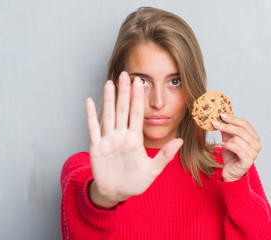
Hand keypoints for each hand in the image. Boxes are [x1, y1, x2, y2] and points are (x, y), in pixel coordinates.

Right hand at [86, 71, 182, 207]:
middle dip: (124, 92)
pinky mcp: (96, 147)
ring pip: (108, 114)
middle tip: (125, 73)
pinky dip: (91, 115)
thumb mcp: (152, 170)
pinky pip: (93, 128)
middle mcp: (121, 135)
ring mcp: (108, 140)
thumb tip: (181, 141)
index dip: (138, 98)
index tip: (140, 82)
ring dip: (108, 99)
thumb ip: (165, 155)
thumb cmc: (135, 182)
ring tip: (109, 82)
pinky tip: (90, 101)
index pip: (137, 114)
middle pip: (123, 109)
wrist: (116, 193)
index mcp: (135, 139)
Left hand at [212, 113, 261, 181]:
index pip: (245, 123)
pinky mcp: (248, 160)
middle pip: (240, 130)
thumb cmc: (231, 156)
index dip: (233, 118)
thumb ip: (227, 130)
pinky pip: (237, 148)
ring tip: (221, 141)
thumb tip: (221, 118)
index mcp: (254, 137)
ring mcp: (254, 153)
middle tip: (214, 123)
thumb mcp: (228, 140)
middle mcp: (256, 144)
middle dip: (226, 126)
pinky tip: (222, 145)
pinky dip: (228, 145)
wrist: (231, 172)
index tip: (221, 114)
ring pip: (238, 139)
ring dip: (226, 138)